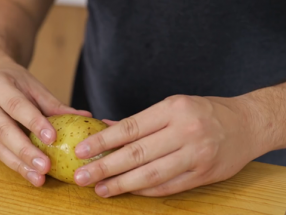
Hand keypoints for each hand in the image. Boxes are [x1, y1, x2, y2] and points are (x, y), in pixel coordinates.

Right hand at [0, 62, 90, 186]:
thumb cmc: (17, 82)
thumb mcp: (34, 87)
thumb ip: (56, 104)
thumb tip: (85, 115)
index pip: (16, 106)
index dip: (34, 122)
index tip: (52, 138)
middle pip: (4, 131)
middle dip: (25, 151)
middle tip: (45, 166)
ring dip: (20, 165)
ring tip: (38, 178)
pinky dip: (15, 165)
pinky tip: (30, 174)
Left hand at [74, 95, 263, 196]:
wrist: (246, 124)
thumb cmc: (204, 111)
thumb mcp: (174, 106)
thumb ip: (141, 121)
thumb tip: (108, 130)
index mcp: (173, 109)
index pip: (130, 128)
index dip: (103, 141)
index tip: (81, 150)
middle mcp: (184, 131)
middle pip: (137, 154)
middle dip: (105, 167)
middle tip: (82, 176)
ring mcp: (195, 155)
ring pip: (151, 174)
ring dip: (122, 184)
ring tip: (100, 189)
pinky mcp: (203, 174)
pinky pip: (168, 186)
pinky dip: (145, 190)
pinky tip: (128, 191)